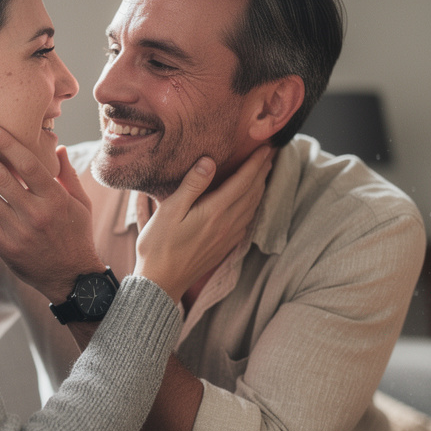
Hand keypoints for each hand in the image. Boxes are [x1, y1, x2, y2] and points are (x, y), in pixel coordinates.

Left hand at [0, 125, 103, 302]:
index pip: (28, 165)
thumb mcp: (81, 204)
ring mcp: (19, 231)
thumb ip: (68, 175)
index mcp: (55, 198)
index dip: (8, 145)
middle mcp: (35, 213)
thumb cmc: (77, 235)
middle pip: (0, 178)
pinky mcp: (6, 248)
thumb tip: (57, 147)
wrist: (72, 278)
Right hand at [133, 147, 273, 300]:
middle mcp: (227, 224)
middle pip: (252, 193)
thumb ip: (192, 185)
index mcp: (215, 211)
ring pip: (252, 207)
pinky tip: (251, 204)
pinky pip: (247, 221)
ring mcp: (228, 237)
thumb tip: (209, 162)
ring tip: (264, 174)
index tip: (266, 147)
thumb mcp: (170, 210)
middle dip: (262, 172)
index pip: (243, 181)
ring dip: (260, 188)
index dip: (256, 163)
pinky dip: (253, 206)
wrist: (161, 282)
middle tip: (270, 155)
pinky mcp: (224, 247)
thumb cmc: (159, 245)